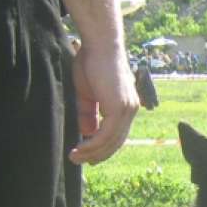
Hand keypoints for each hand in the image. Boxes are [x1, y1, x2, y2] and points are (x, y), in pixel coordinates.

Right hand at [69, 43, 138, 164]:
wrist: (99, 44)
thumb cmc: (92, 63)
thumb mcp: (87, 93)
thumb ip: (89, 113)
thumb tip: (88, 133)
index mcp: (126, 107)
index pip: (117, 134)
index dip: (102, 147)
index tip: (88, 155)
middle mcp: (131, 110)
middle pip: (116, 141)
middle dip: (97, 154)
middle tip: (80, 161)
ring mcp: (128, 110)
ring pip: (111, 141)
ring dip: (92, 152)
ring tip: (75, 158)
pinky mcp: (120, 108)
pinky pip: (107, 134)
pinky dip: (93, 144)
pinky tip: (80, 148)